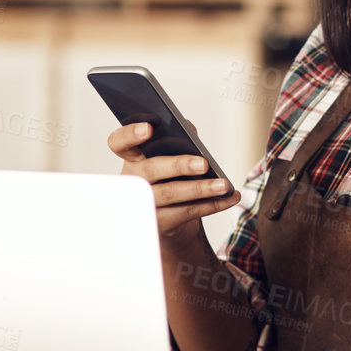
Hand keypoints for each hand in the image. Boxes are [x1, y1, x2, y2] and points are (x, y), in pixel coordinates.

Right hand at [106, 122, 240, 241]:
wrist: (169, 219)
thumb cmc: (169, 179)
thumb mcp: (171, 157)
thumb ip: (177, 139)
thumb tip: (187, 128)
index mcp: (133, 158)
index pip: (120, 143)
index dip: (130, 135)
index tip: (149, 128)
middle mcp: (134, 180)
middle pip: (150, 170)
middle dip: (178, 165)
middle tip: (203, 163)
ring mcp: (144, 203)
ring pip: (171, 194)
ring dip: (201, 189)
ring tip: (223, 184)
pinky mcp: (160, 223)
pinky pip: (187, 212)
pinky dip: (212, 204)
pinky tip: (230, 197)